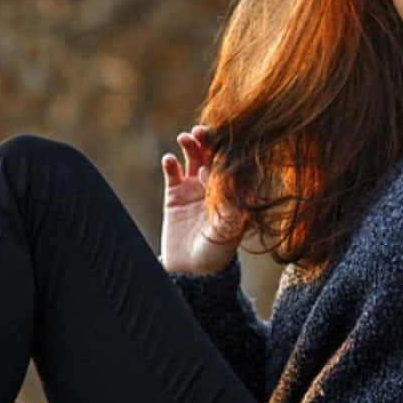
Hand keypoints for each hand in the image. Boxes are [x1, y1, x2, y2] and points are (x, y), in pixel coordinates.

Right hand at [160, 125, 244, 273]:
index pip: (231, 163)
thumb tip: (226, 178)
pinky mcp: (174, 195)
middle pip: (211, 155)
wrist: (191, 271)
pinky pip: (172, 174)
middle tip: (201, 131)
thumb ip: (229, 205)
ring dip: (190, 146)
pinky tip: (169, 160)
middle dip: (207, 141)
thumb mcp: (228, 230)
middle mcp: (214, 186)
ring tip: (185, 138)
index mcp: (232, 191)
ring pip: (192, 159)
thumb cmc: (216, 252)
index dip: (226, 149)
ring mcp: (194, 189)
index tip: (221, 141)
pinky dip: (170, 164)